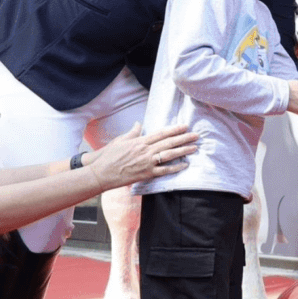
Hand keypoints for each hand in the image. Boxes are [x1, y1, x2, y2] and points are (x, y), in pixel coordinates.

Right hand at [82, 123, 197, 188]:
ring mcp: (146, 162)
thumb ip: (132, 132)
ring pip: (169, 155)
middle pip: (169, 143)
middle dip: (184, 138)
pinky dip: (175, 168)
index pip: (161, 133)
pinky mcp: (146, 174)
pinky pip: (164, 171)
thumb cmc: (109, 156)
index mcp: (140, 141)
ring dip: (183, 151)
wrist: (100, 173)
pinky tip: (184, 165)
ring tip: (194, 148)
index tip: (185, 126)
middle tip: (196, 135)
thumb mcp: (120, 140)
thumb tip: (138, 124)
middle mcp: (145, 150)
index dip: (175, 129)